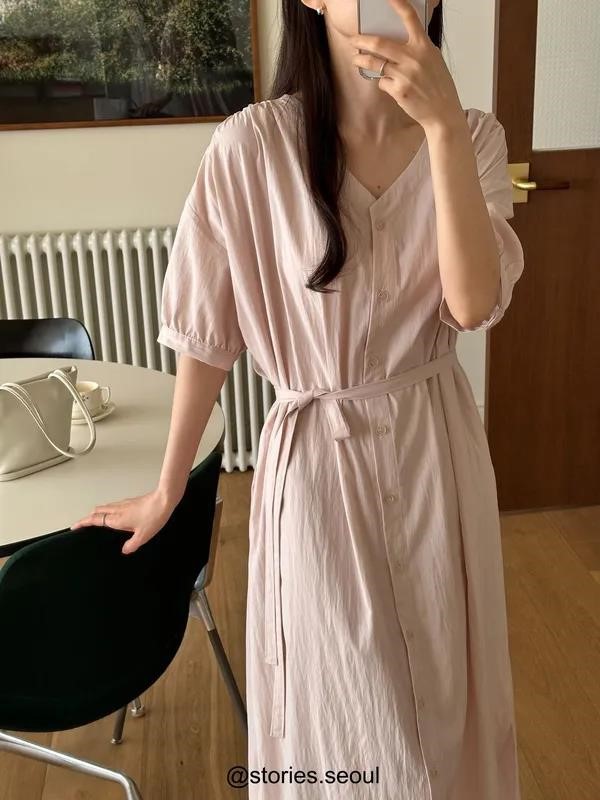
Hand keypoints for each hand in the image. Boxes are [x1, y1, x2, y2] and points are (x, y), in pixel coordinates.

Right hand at [69, 487, 178, 554]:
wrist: (164, 500)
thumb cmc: (154, 516)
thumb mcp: (143, 536)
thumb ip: (131, 545)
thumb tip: (124, 550)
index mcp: (117, 519)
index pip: (94, 520)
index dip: (83, 523)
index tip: (74, 526)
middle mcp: (118, 509)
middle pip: (97, 511)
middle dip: (88, 517)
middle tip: (83, 523)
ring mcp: (124, 504)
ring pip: (105, 507)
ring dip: (98, 512)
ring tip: (96, 519)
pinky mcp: (131, 501)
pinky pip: (114, 505)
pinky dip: (109, 510)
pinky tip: (116, 514)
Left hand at [349, 0, 464, 133]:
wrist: (443, 111)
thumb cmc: (439, 85)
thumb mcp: (434, 60)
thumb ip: (418, 49)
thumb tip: (400, 42)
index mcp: (424, 46)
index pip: (410, 18)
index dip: (398, 4)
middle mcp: (413, 58)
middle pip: (380, 43)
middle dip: (362, 40)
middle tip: (353, 40)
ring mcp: (405, 74)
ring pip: (375, 63)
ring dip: (361, 60)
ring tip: (356, 59)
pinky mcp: (398, 90)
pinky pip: (382, 82)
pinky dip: (383, 83)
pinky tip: (390, 86)